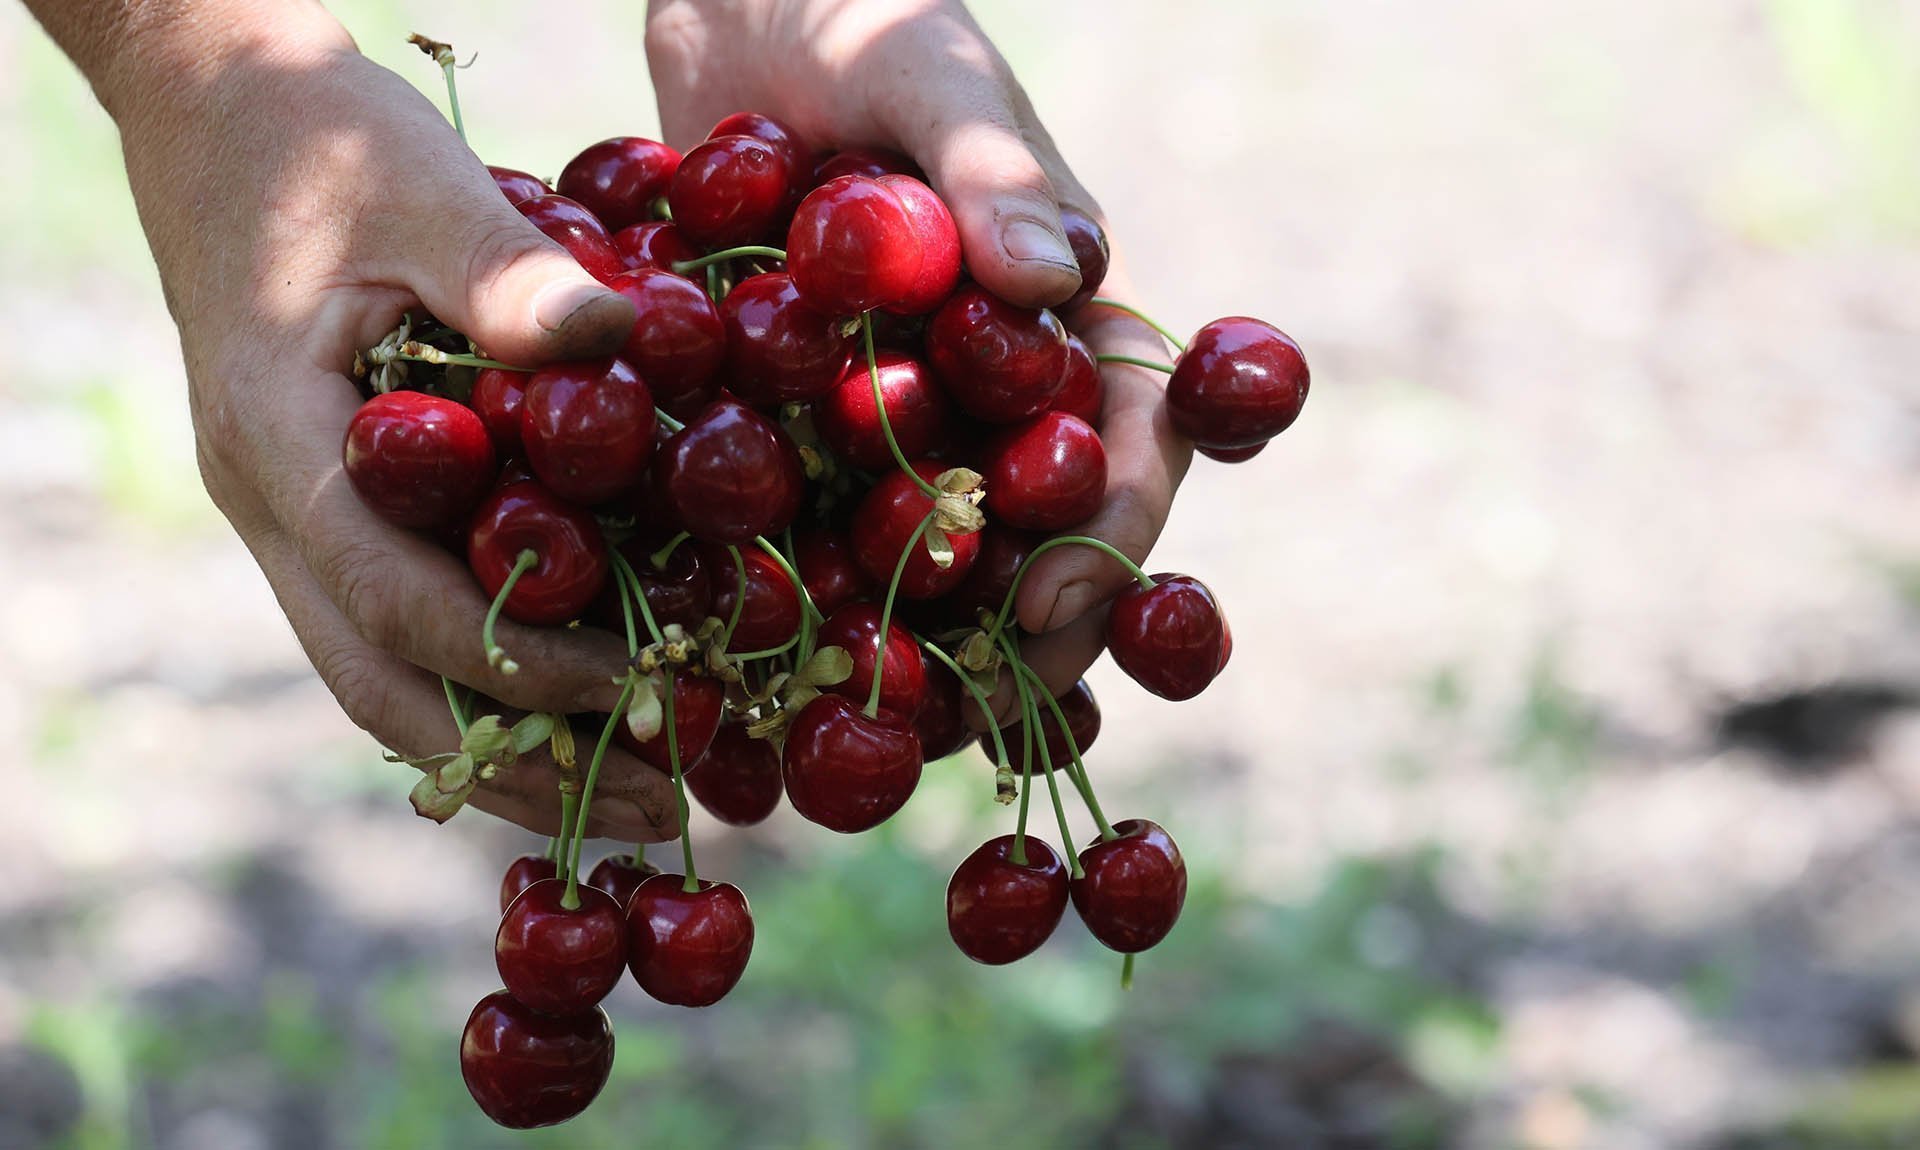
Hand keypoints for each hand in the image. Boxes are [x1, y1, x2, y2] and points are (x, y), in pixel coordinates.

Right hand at [101, 11, 673, 839]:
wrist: (219, 111)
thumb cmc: (320, 139)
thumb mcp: (417, 181)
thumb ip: (506, 270)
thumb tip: (622, 339)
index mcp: (278, 443)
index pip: (394, 601)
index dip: (519, 661)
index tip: (636, 695)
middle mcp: (274, 506)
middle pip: (381, 688)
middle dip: (518, 764)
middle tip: (654, 809)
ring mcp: (295, 516)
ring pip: (384, 677)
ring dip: (507, 745)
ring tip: (634, 790)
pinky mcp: (333, 505)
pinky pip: (400, 623)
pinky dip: (487, 677)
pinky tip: (580, 697)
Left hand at [646, 0, 1193, 720]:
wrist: (729, 4)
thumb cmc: (856, 13)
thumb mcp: (926, 71)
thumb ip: (993, 168)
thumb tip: (1063, 278)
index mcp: (1060, 320)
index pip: (1126, 441)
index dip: (1109, 533)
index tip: (1052, 605)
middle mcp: (988, 390)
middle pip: (1029, 541)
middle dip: (1010, 643)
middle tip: (960, 724)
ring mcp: (888, 420)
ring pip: (920, 565)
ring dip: (901, 660)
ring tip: (857, 743)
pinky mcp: (787, 429)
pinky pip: (798, 531)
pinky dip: (779, 606)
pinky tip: (736, 682)